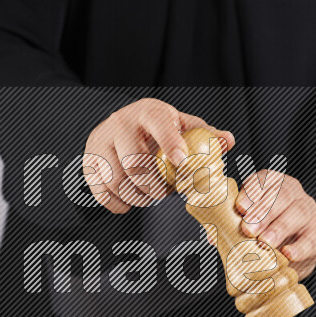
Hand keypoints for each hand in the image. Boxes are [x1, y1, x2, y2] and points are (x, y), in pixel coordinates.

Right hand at [84, 98, 234, 212]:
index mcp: (148, 113)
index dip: (170, 143)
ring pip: (117, 181)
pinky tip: (130, 200)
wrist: (117, 124)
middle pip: (134, 163)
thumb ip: (203, 134)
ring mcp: (100, 143)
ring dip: (137, 197)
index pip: (158, 124)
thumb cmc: (155, 128)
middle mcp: (120, 124)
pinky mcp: (88, 163)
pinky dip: (119, 204)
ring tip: (148, 195)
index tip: (181, 162)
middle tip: (163, 193)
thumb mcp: (179, 124)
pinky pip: (101, 193)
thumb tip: (227, 141)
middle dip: (153, 186)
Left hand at [235, 170, 315, 280]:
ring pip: (297, 214)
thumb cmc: (266, 230)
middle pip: (281, 196)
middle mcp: (293, 194)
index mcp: (273, 185)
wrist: (297, 249)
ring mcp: (310, 212)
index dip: (252, 192)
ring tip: (265, 242)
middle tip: (248, 229)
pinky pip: (311, 239)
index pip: (264, 180)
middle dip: (263, 212)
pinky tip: (288, 254)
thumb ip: (232, 225)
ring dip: (279, 228)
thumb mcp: (251, 222)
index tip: (240, 208)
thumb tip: (213, 237)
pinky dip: (299, 247)